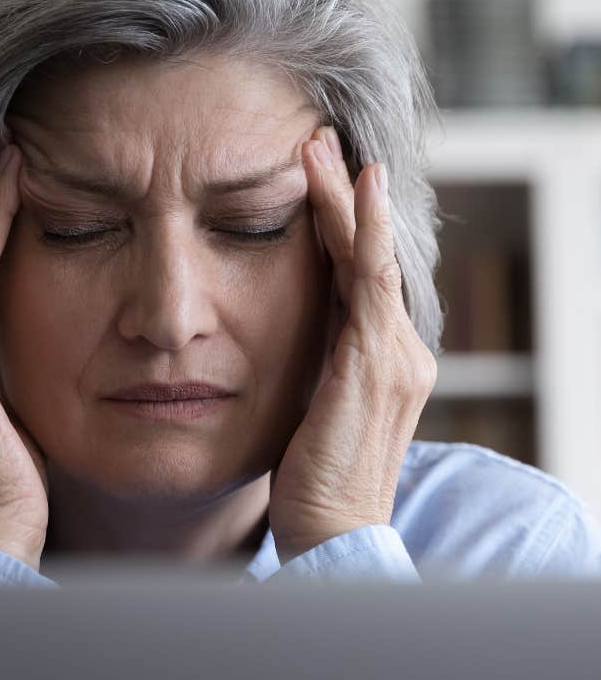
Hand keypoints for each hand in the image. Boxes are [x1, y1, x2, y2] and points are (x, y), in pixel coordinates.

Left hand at [268, 127, 436, 563]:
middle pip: (367, 256)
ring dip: (346, 199)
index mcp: (380, 361)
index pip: (356, 278)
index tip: (313, 182)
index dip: (336, 227)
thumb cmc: (314, 486)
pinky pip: (371, 283)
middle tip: (317, 142)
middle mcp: (399, 350)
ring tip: (320, 147)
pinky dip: (365, 232)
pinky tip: (356, 188)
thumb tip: (281, 343)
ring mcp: (394, 355)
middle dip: (342, 197)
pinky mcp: (375, 363)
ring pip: (370, 257)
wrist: (331, 537)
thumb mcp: (310, 415)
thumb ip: (310, 372)